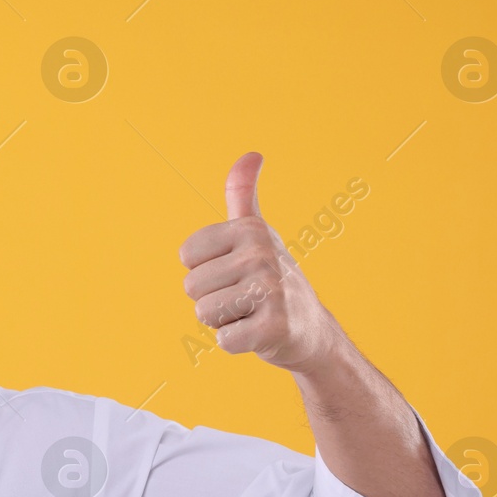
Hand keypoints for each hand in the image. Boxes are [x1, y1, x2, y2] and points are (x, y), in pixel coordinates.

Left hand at [178, 152, 341, 373]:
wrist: (310, 331)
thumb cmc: (271, 280)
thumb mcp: (256, 233)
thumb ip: (243, 195)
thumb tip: (252, 154)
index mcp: (250, 230)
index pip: (186, 256)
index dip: (204, 272)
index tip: (234, 273)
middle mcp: (262, 254)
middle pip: (192, 287)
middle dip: (212, 299)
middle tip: (245, 299)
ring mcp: (271, 290)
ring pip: (204, 313)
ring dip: (223, 321)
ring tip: (250, 314)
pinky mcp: (274, 327)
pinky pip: (223, 340)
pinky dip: (236, 342)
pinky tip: (258, 333)